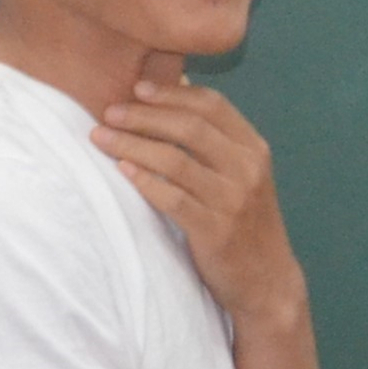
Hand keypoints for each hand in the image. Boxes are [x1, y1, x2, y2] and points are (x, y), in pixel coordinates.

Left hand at [90, 79, 302, 324]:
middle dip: (144, 115)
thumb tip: (174, 95)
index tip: (137, 87)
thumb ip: (215, 142)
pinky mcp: (215, 231)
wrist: (266, 281)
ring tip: (101, 138)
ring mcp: (232, 201)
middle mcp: (247, 169)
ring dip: (132, 145)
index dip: (172, 93)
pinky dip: (144, 181)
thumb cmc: (244, 224)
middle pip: (190, 127)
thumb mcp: (241, 176)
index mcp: (254, 149)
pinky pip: (172, 199)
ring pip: (175, 161)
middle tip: (110, 112)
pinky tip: (121, 171)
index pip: (212, 105)